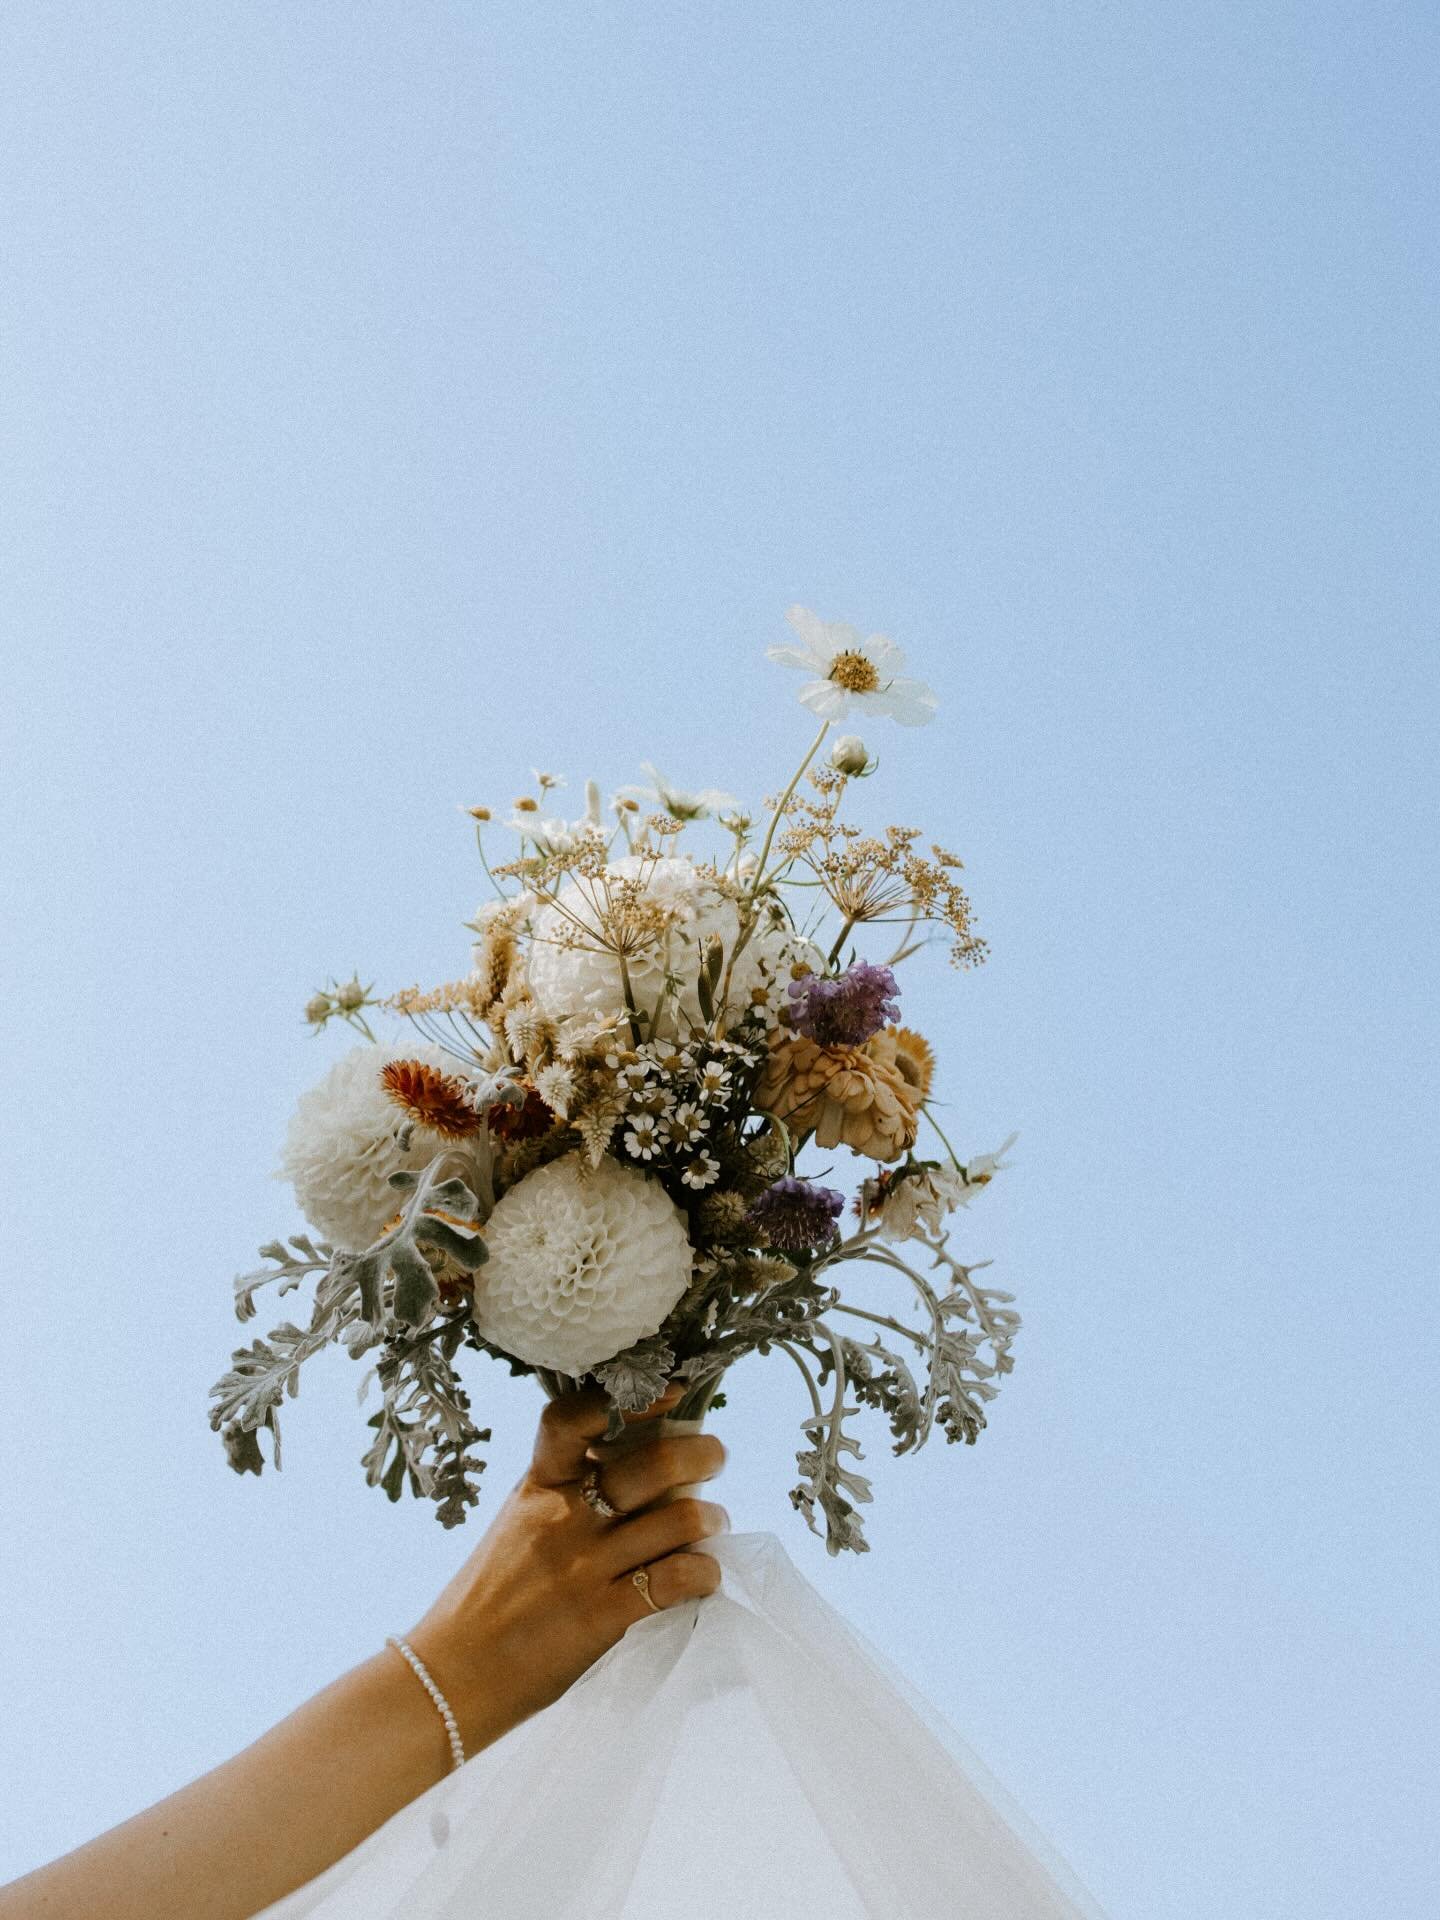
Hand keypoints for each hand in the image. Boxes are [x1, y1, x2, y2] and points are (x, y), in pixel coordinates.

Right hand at [406, 1386, 726, 1754]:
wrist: (451, 1676)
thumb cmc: (488, 1598)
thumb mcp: (517, 1525)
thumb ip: (565, 1494)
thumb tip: (639, 1465)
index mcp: (537, 1487)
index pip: (574, 1421)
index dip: (624, 1400)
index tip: (667, 1391)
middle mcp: (562, 1519)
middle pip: (651, 1467)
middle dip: (700, 1455)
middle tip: (714, 1457)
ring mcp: (583, 1568)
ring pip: (677, 1520)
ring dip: (710, 1519)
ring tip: (714, 1524)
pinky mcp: (602, 1618)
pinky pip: (676, 1580)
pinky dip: (704, 1574)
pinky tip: (704, 1577)